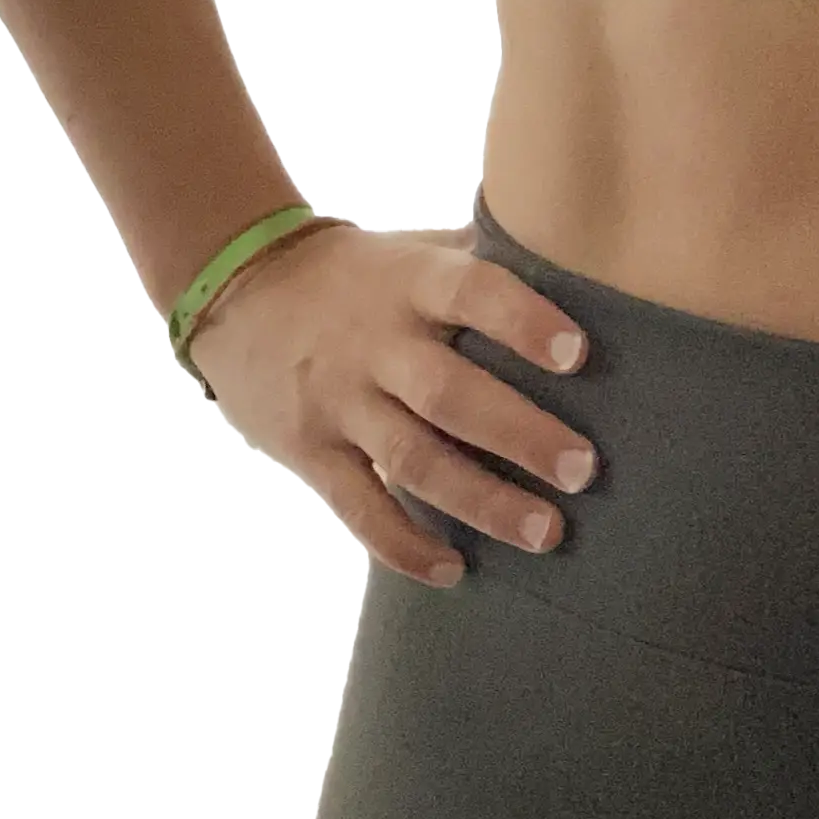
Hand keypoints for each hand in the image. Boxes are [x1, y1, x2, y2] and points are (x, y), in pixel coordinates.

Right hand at [185, 214, 601, 586]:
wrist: (234, 286)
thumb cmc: (357, 271)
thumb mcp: (412, 247)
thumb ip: (482, 260)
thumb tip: (584, 270)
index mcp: (409, 283)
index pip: (471, 292)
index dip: (523, 321)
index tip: (579, 352)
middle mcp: (374, 344)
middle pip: (449, 393)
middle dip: (520, 435)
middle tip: (583, 469)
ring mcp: (338, 401)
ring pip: (412, 461)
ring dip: (481, 502)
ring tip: (545, 533)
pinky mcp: (308, 451)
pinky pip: (357, 508)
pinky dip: (403, 545)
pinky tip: (452, 570)